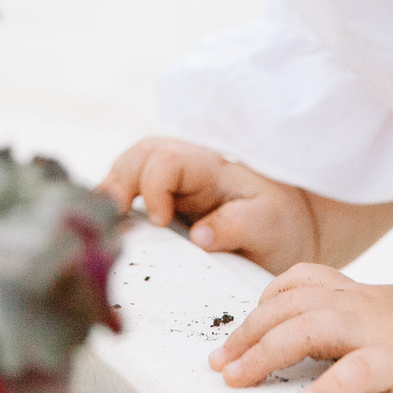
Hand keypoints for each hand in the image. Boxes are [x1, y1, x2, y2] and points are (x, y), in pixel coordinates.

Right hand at [96, 137, 322, 272]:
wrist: (287, 233)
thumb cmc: (277, 225)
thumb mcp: (267, 225)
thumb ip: (237, 225)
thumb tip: (200, 237)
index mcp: (209, 167)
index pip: (167, 160)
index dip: (154, 187)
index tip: (160, 222)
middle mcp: (184, 169)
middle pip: (138, 156)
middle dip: (119, 183)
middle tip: (115, 221)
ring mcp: (170, 185)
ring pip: (126, 170)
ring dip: (110, 194)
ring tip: (105, 224)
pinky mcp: (161, 204)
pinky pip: (127, 193)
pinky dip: (112, 208)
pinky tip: (109, 229)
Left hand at [211, 263, 392, 392]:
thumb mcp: (385, 315)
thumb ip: (346, 323)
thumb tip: (301, 352)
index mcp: (354, 295)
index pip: (292, 283)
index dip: (257, 308)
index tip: (234, 340)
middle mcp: (358, 306)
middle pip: (285, 307)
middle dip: (245, 335)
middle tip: (219, 366)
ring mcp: (377, 331)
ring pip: (307, 328)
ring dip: (265, 353)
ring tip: (239, 379)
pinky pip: (357, 370)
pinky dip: (329, 385)